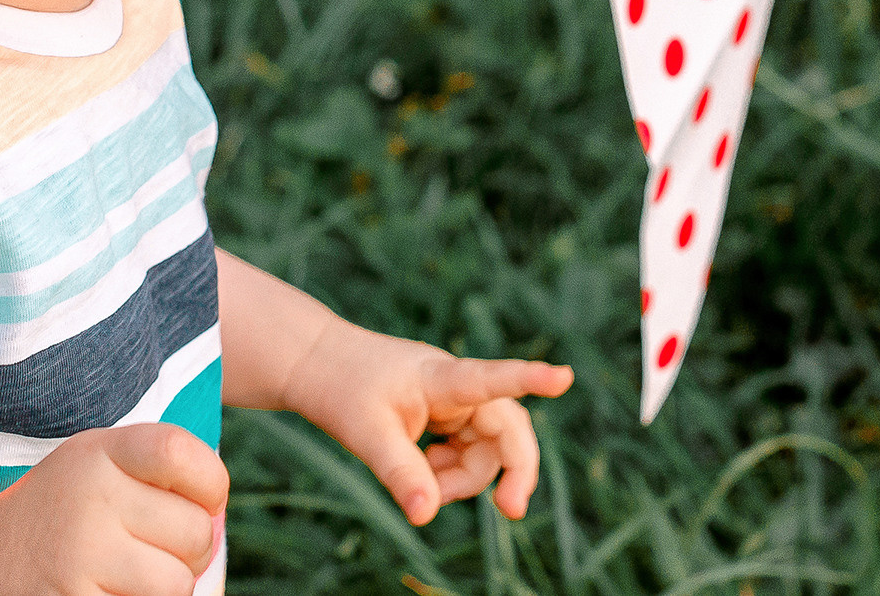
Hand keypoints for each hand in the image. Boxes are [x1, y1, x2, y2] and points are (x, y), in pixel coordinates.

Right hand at [0, 423, 229, 595]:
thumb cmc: (69, 512)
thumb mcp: (100, 466)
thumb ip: (158, 473)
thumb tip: (216, 516)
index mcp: (98, 454)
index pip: (180, 452)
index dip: (209, 482)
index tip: (201, 500)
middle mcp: (87, 499)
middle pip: (194, 530)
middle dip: (192, 550)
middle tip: (158, 550)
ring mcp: (78, 556)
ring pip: (177, 584)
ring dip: (168, 589)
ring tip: (134, 578)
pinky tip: (110, 593)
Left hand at [280, 320, 571, 525]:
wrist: (316, 364)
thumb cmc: (341, 387)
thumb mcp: (364, 432)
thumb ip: (399, 472)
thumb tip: (425, 515)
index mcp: (441, 378)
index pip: (490, 379)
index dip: (529, 379)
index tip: (562, 377)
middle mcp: (456, 387)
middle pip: (506, 431)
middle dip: (511, 471)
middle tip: (509, 511)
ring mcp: (454, 402)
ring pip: (485, 451)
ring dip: (462, 478)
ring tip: (420, 481)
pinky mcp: (446, 415)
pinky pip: (466, 453)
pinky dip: (448, 473)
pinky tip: (420, 470)